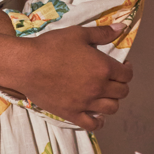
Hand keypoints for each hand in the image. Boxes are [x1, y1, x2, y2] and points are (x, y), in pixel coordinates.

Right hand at [16, 24, 132, 132]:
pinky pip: (92, 125)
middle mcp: (98, 88)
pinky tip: (97, 116)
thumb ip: (102, 33)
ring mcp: (86, 103)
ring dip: (112, 101)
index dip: (127, 70)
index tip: (122, 66)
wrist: (27, 65)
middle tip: (112, 79)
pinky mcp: (72, 113)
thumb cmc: (52, 46)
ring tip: (105, 95)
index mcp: (103, 68)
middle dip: (121, 85)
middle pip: (122, 92)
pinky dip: (99, 122)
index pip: (127, 75)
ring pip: (112, 109)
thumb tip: (122, 28)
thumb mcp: (78, 33)